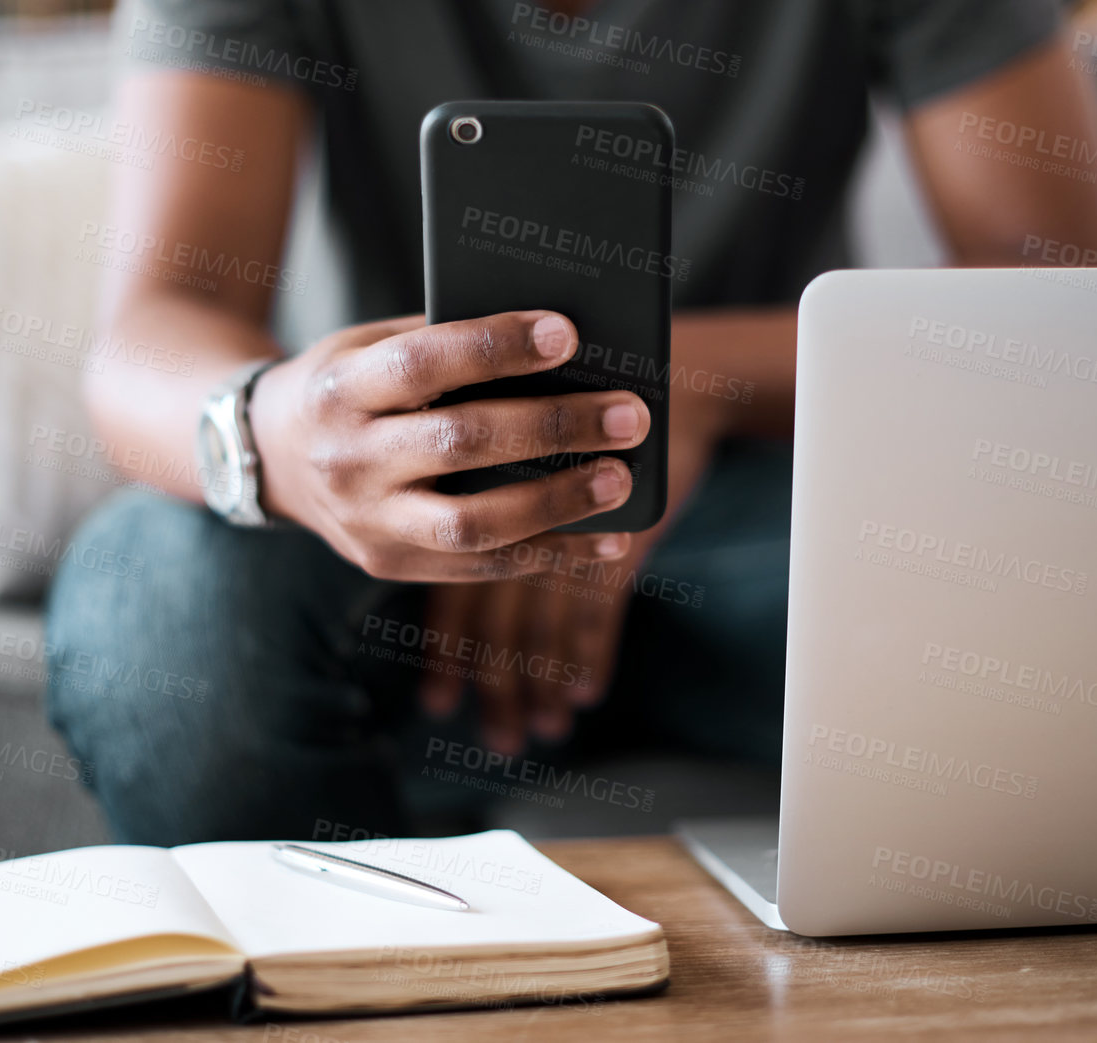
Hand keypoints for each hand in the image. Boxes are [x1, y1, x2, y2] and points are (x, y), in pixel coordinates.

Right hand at [247, 311, 649, 581]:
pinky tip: (607, 541)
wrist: (270, 456)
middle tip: (627, 413)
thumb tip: (560, 341)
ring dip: (558, 504)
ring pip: (473, 523)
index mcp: (341, 388)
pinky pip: (482, 568)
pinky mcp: (390, 563)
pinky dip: (553, 557)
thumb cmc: (350, 385)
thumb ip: (444, 343)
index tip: (566, 333)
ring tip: (621, 479)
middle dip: (553, 428)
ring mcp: (367, 521)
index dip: (495, 348)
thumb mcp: (372, 345)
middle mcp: (348, 459)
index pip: (423, 363)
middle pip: (460, 444)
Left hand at [421, 384, 727, 751]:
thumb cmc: (567, 387)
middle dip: (494, 681)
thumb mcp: (502, 422)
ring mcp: (560, 530)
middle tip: (499, 739)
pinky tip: (584, 693)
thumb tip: (460, 568)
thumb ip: (480, 486)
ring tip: (543, 729)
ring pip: (538, 619)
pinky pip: (594, 610)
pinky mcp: (620, 535)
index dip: (446, 651)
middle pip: (489, 617)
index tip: (438, 703)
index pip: (449, 585)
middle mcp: (501, 507)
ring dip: (541, 679)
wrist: (657, 357)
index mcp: (458, 482)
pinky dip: (588, 654)